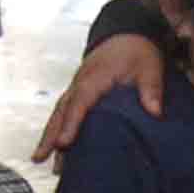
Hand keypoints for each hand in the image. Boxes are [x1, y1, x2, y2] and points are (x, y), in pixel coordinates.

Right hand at [42, 35, 165, 157]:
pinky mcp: (78, 92)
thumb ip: (151, 88)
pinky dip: (56, 128)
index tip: (64, 143)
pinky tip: (54, 147)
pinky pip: (63, 111)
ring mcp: (76, 87)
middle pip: (61, 111)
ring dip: (48, 135)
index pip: (80, 102)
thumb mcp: (149, 67)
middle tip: (39, 158)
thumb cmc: (137, 51)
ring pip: (58, 113)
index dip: (71, 123)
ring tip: (39, 159)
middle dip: (50, 135)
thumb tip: (154, 111)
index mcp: (95, 77)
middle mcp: (80, 83)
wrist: (127, 34)